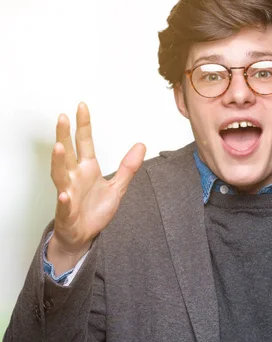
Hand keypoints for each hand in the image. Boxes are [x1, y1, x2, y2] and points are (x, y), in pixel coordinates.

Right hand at [48, 103, 145, 267]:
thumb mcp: (118, 187)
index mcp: (87, 169)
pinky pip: (64, 205)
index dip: (83, 125)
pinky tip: (64, 195)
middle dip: (64, 135)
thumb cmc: (95, 210)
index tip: (82, 106)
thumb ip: (128, 167)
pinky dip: (64, 200)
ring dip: (59, 162)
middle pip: (68, 153)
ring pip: (60, 175)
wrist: (84, 235)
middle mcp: (74, 178)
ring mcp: (68, 193)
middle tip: (62, 117)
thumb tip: (141, 145)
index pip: (84, 143)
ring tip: (59, 147)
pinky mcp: (67, 212)